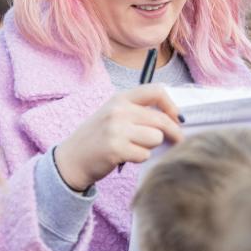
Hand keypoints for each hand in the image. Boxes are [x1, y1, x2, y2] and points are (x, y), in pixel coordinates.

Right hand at [54, 85, 182, 190]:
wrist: (72, 158)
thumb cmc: (98, 138)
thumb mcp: (114, 115)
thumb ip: (139, 112)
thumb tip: (176, 119)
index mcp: (120, 98)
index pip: (156, 91)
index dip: (172, 106)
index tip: (178, 118)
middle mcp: (118, 110)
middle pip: (161, 119)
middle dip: (173, 133)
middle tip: (177, 141)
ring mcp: (116, 129)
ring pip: (156, 138)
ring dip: (151, 146)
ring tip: (136, 147)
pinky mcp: (115, 148)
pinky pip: (144, 154)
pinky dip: (140, 158)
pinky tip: (126, 157)